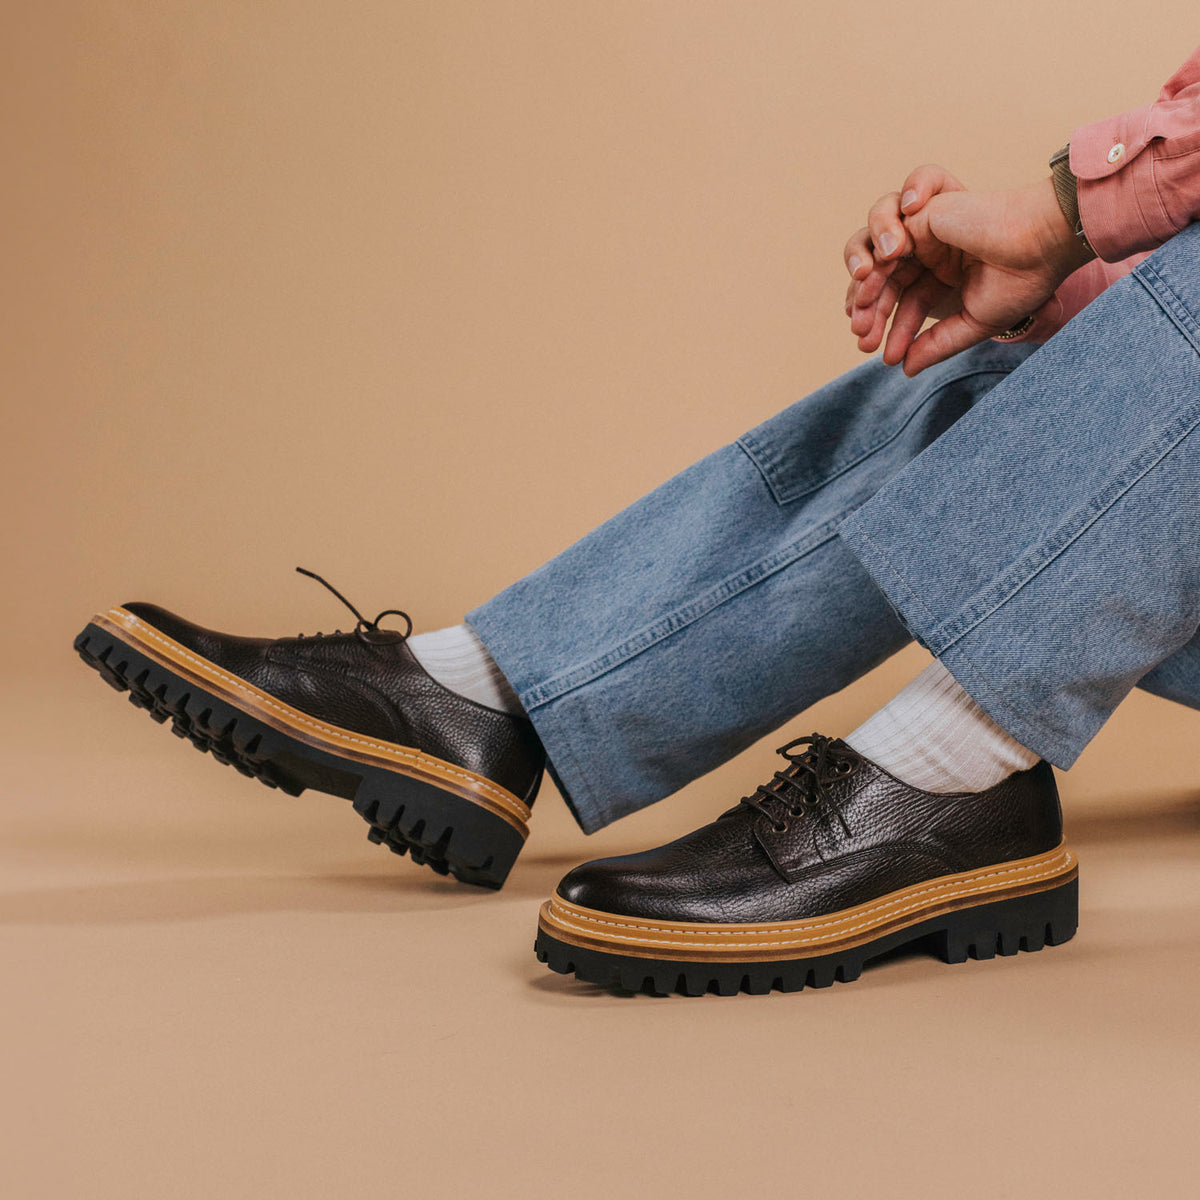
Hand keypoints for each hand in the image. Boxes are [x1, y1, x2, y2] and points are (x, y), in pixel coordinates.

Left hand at [844, 165, 1093, 375]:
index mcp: (945, 275)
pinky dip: (881, 235)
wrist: (1041, 248)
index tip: (884, 357)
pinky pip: (890, 215)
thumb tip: (905, 370)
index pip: (907, 302)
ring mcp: (928, 231)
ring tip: (864, 298)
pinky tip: (888, 257)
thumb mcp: (973, 323)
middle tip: (862, 335)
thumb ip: (937, 344)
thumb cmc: (1020, 282)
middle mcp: (933, 252)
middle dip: (869, 308)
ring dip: (866, 276)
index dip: (892, 330)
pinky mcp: (927, 209)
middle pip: (885, 280)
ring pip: (877, 249)